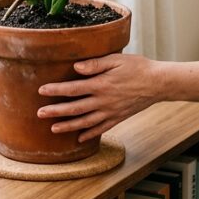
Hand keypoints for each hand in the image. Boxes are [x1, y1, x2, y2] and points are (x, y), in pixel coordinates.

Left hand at [38, 54, 160, 141]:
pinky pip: (101, 129)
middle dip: (55, 111)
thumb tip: (76, 68)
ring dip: (68, 126)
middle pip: (75, 108)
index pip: (73, 88)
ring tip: (54, 129)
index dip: (56, 90)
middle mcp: (103, 101)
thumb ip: (95, 64)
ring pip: (85, 122)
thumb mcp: (116, 60)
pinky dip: (89, 134)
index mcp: (101, 84)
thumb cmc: (137, 67)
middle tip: (39, 114)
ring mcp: (111, 112)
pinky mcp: (118, 118)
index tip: (41, 91)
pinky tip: (80, 138)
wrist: (158, 83)